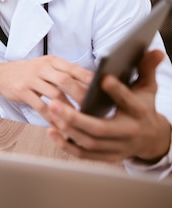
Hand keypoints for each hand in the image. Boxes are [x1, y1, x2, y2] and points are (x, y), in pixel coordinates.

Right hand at [0, 55, 92, 119]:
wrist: (0, 74)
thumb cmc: (28, 72)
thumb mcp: (45, 66)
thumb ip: (64, 73)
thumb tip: (91, 85)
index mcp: (52, 61)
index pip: (74, 68)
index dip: (89, 80)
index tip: (102, 91)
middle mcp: (42, 68)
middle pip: (66, 81)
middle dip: (81, 95)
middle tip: (93, 109)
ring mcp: (31, 79)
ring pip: (54, 94)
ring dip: (68, 108)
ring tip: (78, 120)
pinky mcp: (22, 91)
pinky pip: (40, 105)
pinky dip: (50, 116)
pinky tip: (58, 123)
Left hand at [47, 49, 170, 162]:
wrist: (152, 138)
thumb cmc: (142, 106)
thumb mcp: (147, 87)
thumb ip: (146, 68)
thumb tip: (155, 51)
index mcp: (140, 112)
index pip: (128, 101)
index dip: (117, 91)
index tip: (103, 79)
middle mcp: (129, 132)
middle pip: (100, 128)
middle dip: (75, 118)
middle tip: (54, 103)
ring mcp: (118, 147)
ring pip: (90, 143)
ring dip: (68, 130)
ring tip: (51, 112)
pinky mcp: (108, 156)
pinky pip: (84, 154)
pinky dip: (66, 145)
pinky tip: (52, 131)